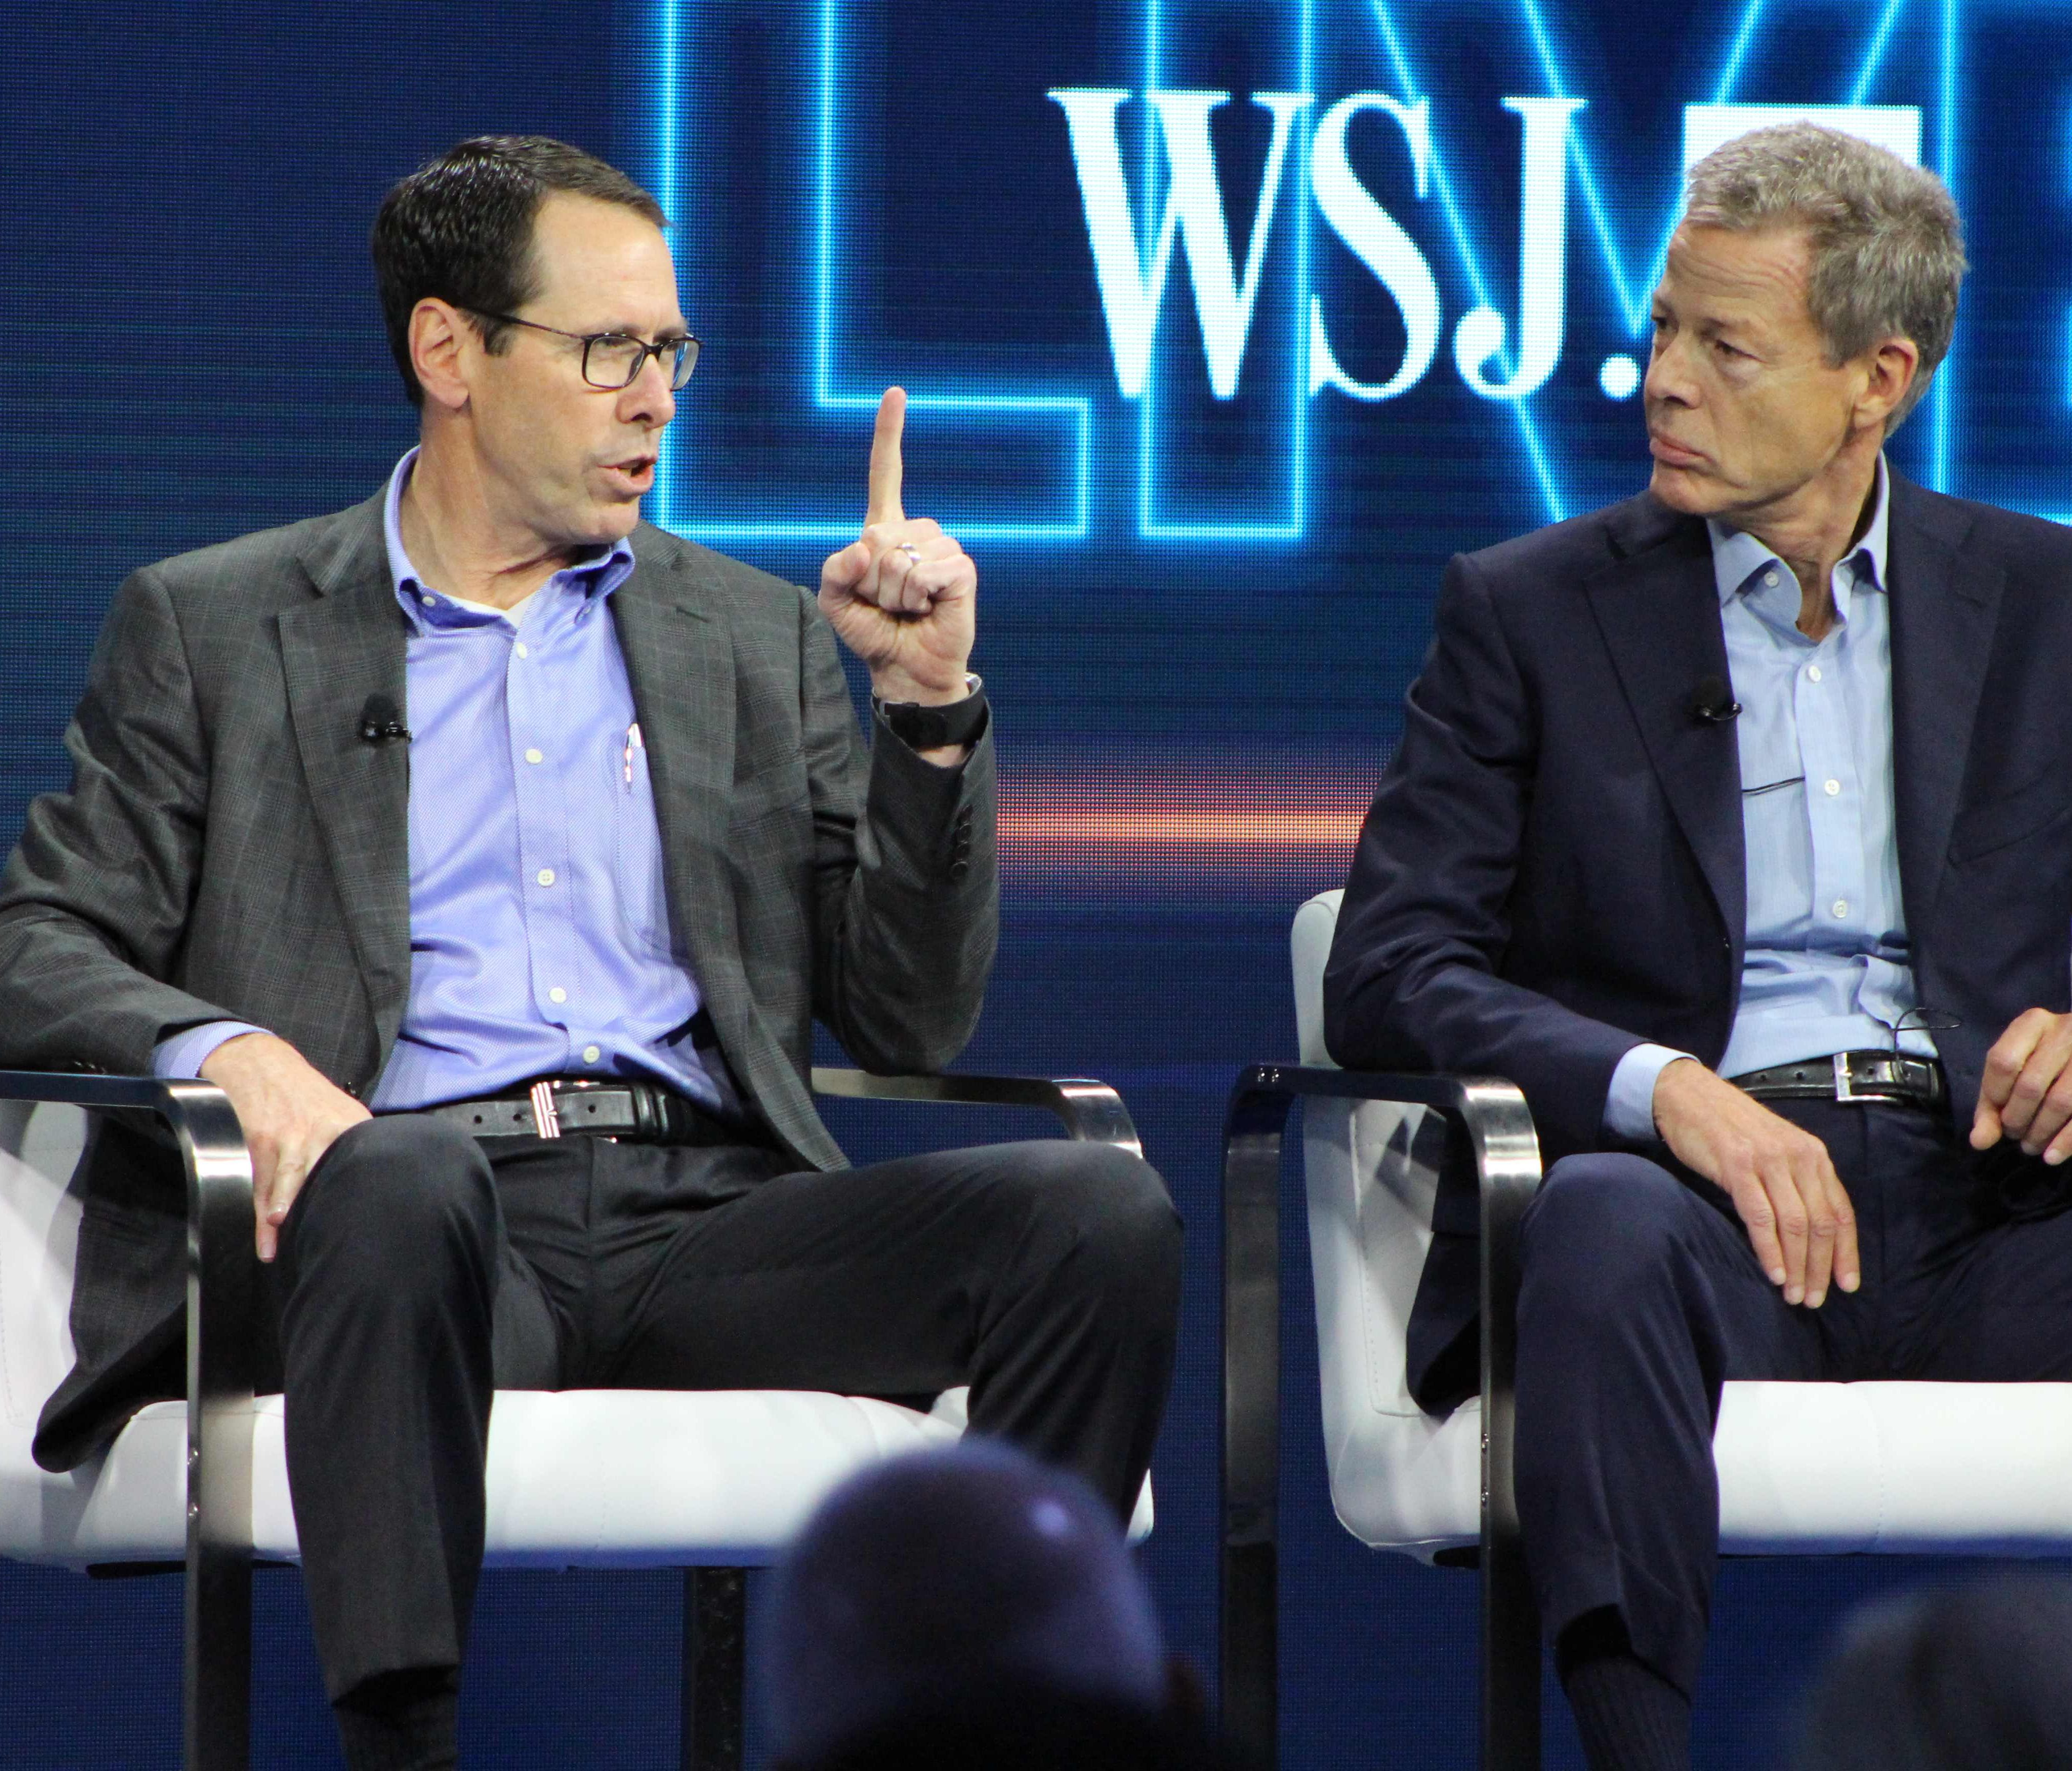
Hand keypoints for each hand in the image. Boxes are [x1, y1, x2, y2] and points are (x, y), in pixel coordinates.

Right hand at [199, 1032, 369, 1261]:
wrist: (260, 1062)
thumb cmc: (304, 1094)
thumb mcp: (342, 1108)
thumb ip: (355, 1141)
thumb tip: (376, 1179)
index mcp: (350, 1126)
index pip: (363, 1166)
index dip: (365, 1196)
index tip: (371, 1226)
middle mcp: (323, 1132)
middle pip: (327, 1178)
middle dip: (327, 1208)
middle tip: (332, 1241)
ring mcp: (289, 1137)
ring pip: (289, 1183)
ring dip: (283, 1214)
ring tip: (280, 1243)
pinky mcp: (259, 1140)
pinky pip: (261, 1183)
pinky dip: (261, 1214)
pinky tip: (266, 1239)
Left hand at [818, 388, 977, 707]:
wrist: (905, 669)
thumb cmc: (873, 633)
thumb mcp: (835, 601)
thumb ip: (835, 569)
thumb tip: (871, 548)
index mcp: (886, 530)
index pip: (886, 474)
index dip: (889, 434)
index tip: (896, 393)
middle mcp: (917, 533)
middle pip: (879, 535)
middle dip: (870, 579)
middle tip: (885, 603)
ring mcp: (943, 549)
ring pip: (900, 557)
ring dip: (893, 593)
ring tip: (905, 608)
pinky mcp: (962, 570)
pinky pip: (926, 572)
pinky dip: (917, 597)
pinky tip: (926, 609)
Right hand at [1651, 1058, 1859, 1307]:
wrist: (1688, 1094)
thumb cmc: (1729, 1127)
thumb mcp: (1775, 1149)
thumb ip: (1795, 1181)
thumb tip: (1809, 1231)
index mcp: (1813, 1154)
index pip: (1841, 1212)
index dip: (1846, 1253)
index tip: (1846, 1285)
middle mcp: (1798, 1156)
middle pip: (1820, 1223)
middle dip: (1820, 1268)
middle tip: (1813, 1299)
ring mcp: (1768, 1161)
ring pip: (1795, 1224)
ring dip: (1797, 1266)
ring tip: (1793, 1294)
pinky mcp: (1737, 1166)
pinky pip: (1761, 1216)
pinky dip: (1770, 1250)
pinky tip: (1773, 1273)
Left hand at [1971, 1008, 2071, 1162]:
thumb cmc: (2043, 1062)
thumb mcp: (2012, 1073)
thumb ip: (1991, 1104)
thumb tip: (1979, 1141)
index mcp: (2033, 1023)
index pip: (2003, 1062)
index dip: (1995, 1096)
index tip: (1997, 1116)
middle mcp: (2066, 1031)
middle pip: (2031, 1085)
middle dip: (2017, 1120)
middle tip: (2016, 1136)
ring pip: (2061, 1102)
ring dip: (2041, 1133)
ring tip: (2031, 1147)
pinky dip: (2066, 1141)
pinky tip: (2052, 1157)